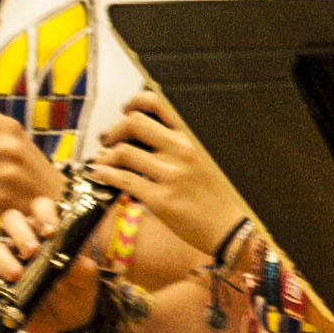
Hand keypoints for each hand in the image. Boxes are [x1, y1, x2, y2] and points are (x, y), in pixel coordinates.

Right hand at [0, 195, 109, 332]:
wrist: (65, 323)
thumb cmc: (76, 292)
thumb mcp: (85, 282)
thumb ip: (84, 270)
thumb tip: (81, 262)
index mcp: (49, 232)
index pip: (41, 208)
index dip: (44, 214)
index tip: (51, 232)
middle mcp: (26, 240)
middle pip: (12, 220)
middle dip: (20, 233)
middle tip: (32, 252)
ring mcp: (10, 260)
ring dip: (4, 259)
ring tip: (16, 275)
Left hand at [90, 93, 244, 257]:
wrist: (234, 230)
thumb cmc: (223, 194)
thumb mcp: (211, 157)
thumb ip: (184, 142)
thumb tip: (151, 131)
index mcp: (195, 137)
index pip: (158, 102)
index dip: (135, 103)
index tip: (127, 111)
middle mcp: (183, 151)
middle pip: (133, 123)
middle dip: (115, 130)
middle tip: (109, 139)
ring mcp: (172, 176)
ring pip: (123, 152)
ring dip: (105, 154)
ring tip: (102, 160)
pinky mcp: (161, 200)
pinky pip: (123, 180)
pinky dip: (105, 174)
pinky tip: (99, 174)